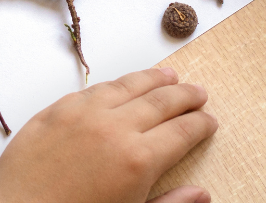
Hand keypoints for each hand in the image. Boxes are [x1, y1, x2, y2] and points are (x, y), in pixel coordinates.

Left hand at [0, 68, 216, 202]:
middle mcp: (114, 127)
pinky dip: (115, 84)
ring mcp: (82, 113)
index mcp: (138, 160)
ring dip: (152, 79)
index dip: (200, 124)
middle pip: (160, 102)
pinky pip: (93, 89)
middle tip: (199, 91)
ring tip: (168, 75)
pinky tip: (123, 84)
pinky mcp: (56, 109)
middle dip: (184, 95)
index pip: (181, 132)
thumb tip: (202, 195)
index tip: (210, 120)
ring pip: (127, 86)